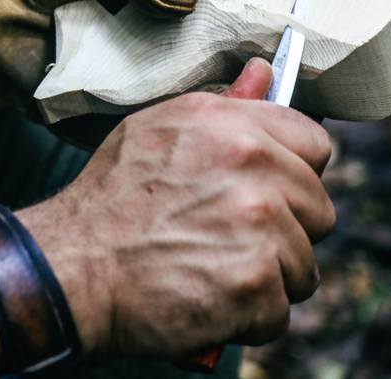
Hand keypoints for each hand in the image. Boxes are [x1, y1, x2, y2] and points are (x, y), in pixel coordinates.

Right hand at [12, 58, 333, 358]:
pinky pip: (280, 312)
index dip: (291, 174)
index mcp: (229, 124)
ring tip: (208, 269)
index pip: (315, 144)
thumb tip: (263, 71)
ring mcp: (257, 224)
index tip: (259, 193)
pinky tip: (205, 299)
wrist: (72, 265)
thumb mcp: (155, 132)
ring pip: (303, 266)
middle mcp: (250, 164)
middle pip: (318, 210)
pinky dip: (246, 319)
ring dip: (264, 279)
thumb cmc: (110, 201)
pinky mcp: (254, 282)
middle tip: (223, 239)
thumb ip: (221, 106)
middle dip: (281, 233)